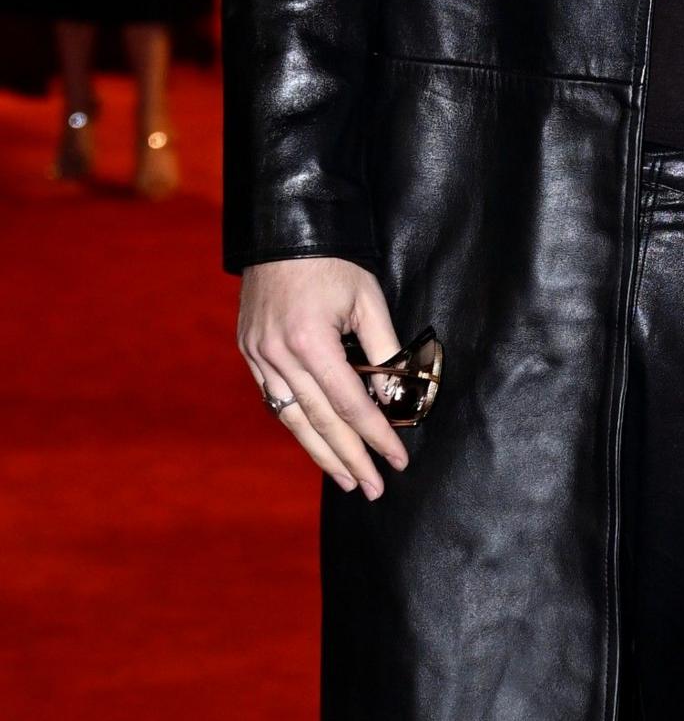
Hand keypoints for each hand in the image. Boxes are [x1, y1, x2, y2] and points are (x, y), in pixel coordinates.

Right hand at [237, 256, 410, 496]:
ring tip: (346, 480)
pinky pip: (275, 399)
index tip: (397, 461)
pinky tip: (316, 444)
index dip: (376, 436)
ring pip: (293, 418)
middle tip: (373, 489)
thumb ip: (383, 352)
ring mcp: (259, 356)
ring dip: (321, 453)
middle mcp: (279, 355)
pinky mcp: (250, 351)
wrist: (283, 231)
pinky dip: (296, 425)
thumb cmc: (334, 262)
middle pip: (320, 422)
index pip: (350, 404)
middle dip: (350, 459)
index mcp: (311, 342)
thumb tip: (393, 401)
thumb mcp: (368, 301)